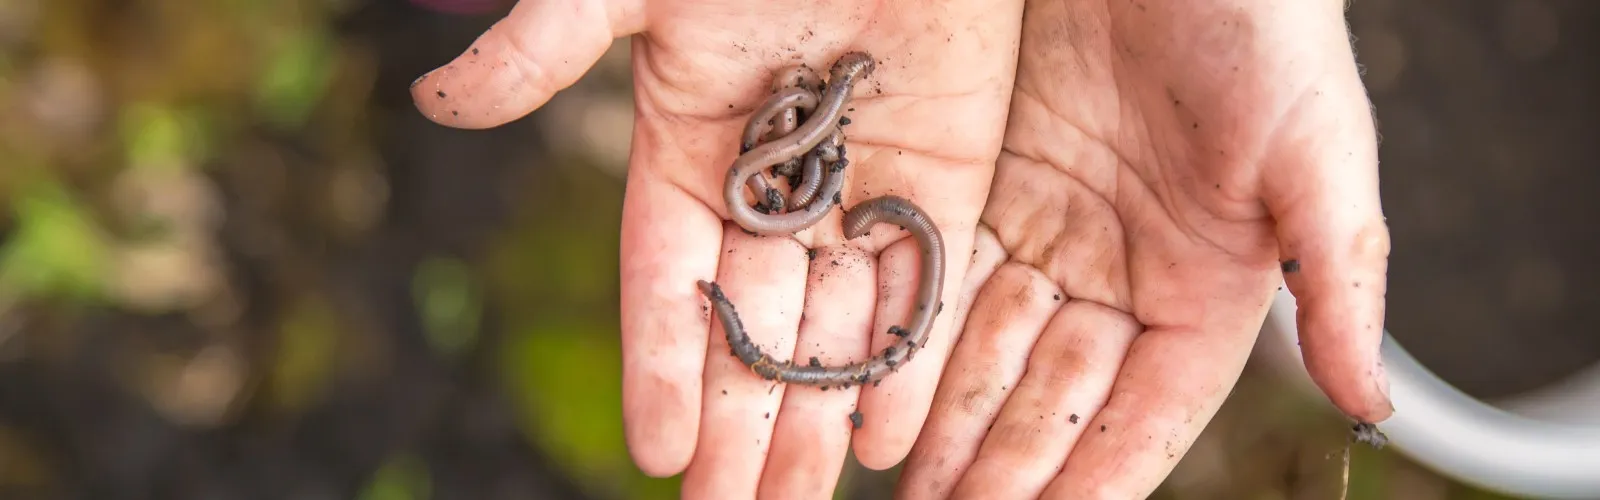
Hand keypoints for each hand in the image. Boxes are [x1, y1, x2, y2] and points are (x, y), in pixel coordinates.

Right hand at [409, 0, 1022, 497]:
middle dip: (738, 427)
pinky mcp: (940, 169)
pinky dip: (903, 357)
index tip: (658, 453)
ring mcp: (855, 182)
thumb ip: (545, 42)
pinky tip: (885, 438)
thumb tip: (435, 103)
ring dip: (813, 418)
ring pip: (829, 324)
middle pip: (746, 328)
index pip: (665, 280)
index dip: (661, 365)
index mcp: (686, 146)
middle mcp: (769, 185)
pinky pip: (917, 280)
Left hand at [894, 1, 1393, 497]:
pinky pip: (947, 273)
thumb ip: (1339, 279)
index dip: (1095, 474)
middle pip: (1057, 395)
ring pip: (991, 347)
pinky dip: (917, 332)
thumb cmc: (1267, 27)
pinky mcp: (993, 184)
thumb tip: (1373, 403)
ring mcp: (1055, 232)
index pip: (1146, 412)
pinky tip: (884, 385)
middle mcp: (1125, 275)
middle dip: (1004, 466)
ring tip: (908, 485)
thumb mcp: (1317, 153)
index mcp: (1209, 289)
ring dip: (950, 418)